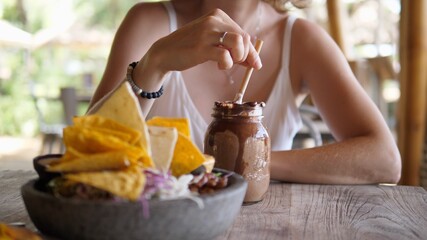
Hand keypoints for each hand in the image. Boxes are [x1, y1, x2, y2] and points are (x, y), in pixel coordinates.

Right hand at [144, 8, 261, 73]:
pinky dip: (226, 63)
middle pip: (244, 37)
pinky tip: (218, 65)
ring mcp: (207, 33)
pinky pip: (225, 55)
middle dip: (246, 55)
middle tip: (239, 65)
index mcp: (217, 16)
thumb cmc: (190, 48)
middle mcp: (213, 21)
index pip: (243, 32)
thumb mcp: (211, 41)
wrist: (165, 52)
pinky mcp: (201, 47)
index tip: (255, 63)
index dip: (251, 50)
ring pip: (238, 42)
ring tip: (227, 63)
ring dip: (238, 57)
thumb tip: (252, 60)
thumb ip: (230, 47)